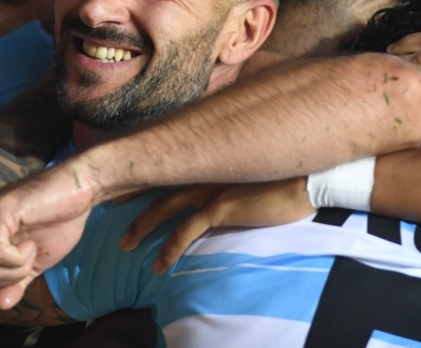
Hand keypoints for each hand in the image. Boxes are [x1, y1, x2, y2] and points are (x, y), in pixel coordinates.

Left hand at [0, 157, 100, 309]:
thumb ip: (13, 282)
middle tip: (30, 252)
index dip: (3, 280)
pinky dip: (18, 258)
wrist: (80, 193)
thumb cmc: (57, 222)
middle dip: (9, 277)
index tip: (26, 258)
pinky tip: (30, 241)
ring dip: (16, 267)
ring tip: (31, 245)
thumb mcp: (32, 263)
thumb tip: (0, 304)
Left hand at [119, 179, 313, 272]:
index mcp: (210, 156)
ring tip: (125, 244)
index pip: (168, 162)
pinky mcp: (220, 208)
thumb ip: (230, 164)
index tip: (124, 179)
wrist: (309, 176)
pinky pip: (185, 232)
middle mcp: (204, 167)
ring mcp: (209, 187)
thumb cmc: (287, 169)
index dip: (144, 171)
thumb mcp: (251, 161)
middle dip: (130, 197)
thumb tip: (222, 172)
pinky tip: (159, 265)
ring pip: (162, 208)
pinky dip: (169, 250)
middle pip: (155, 183)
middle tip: (111, 208)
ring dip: (140, 228)